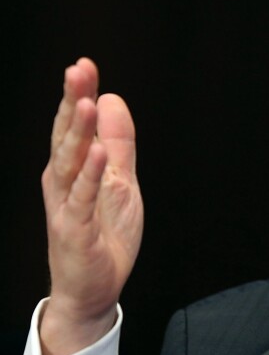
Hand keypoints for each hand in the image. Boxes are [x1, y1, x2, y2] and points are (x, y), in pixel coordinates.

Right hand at [39, 58, 143, 354]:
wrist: (93, 289)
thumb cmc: (103, 235)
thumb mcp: (120, 181)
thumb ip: (118, 143)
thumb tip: (111, 99)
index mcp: (72, 169)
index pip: (73, 126)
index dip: (77, 95)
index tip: (85, 64)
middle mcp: (62, 183)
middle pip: (66, 136)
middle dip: (71, 101)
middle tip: (78, 69)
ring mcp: (65, 206)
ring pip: (70, 162)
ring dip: (77, 132)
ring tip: (85, 102)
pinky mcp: (74, 230)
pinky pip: (82, 199)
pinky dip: (90, 175)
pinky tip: (99, 152)